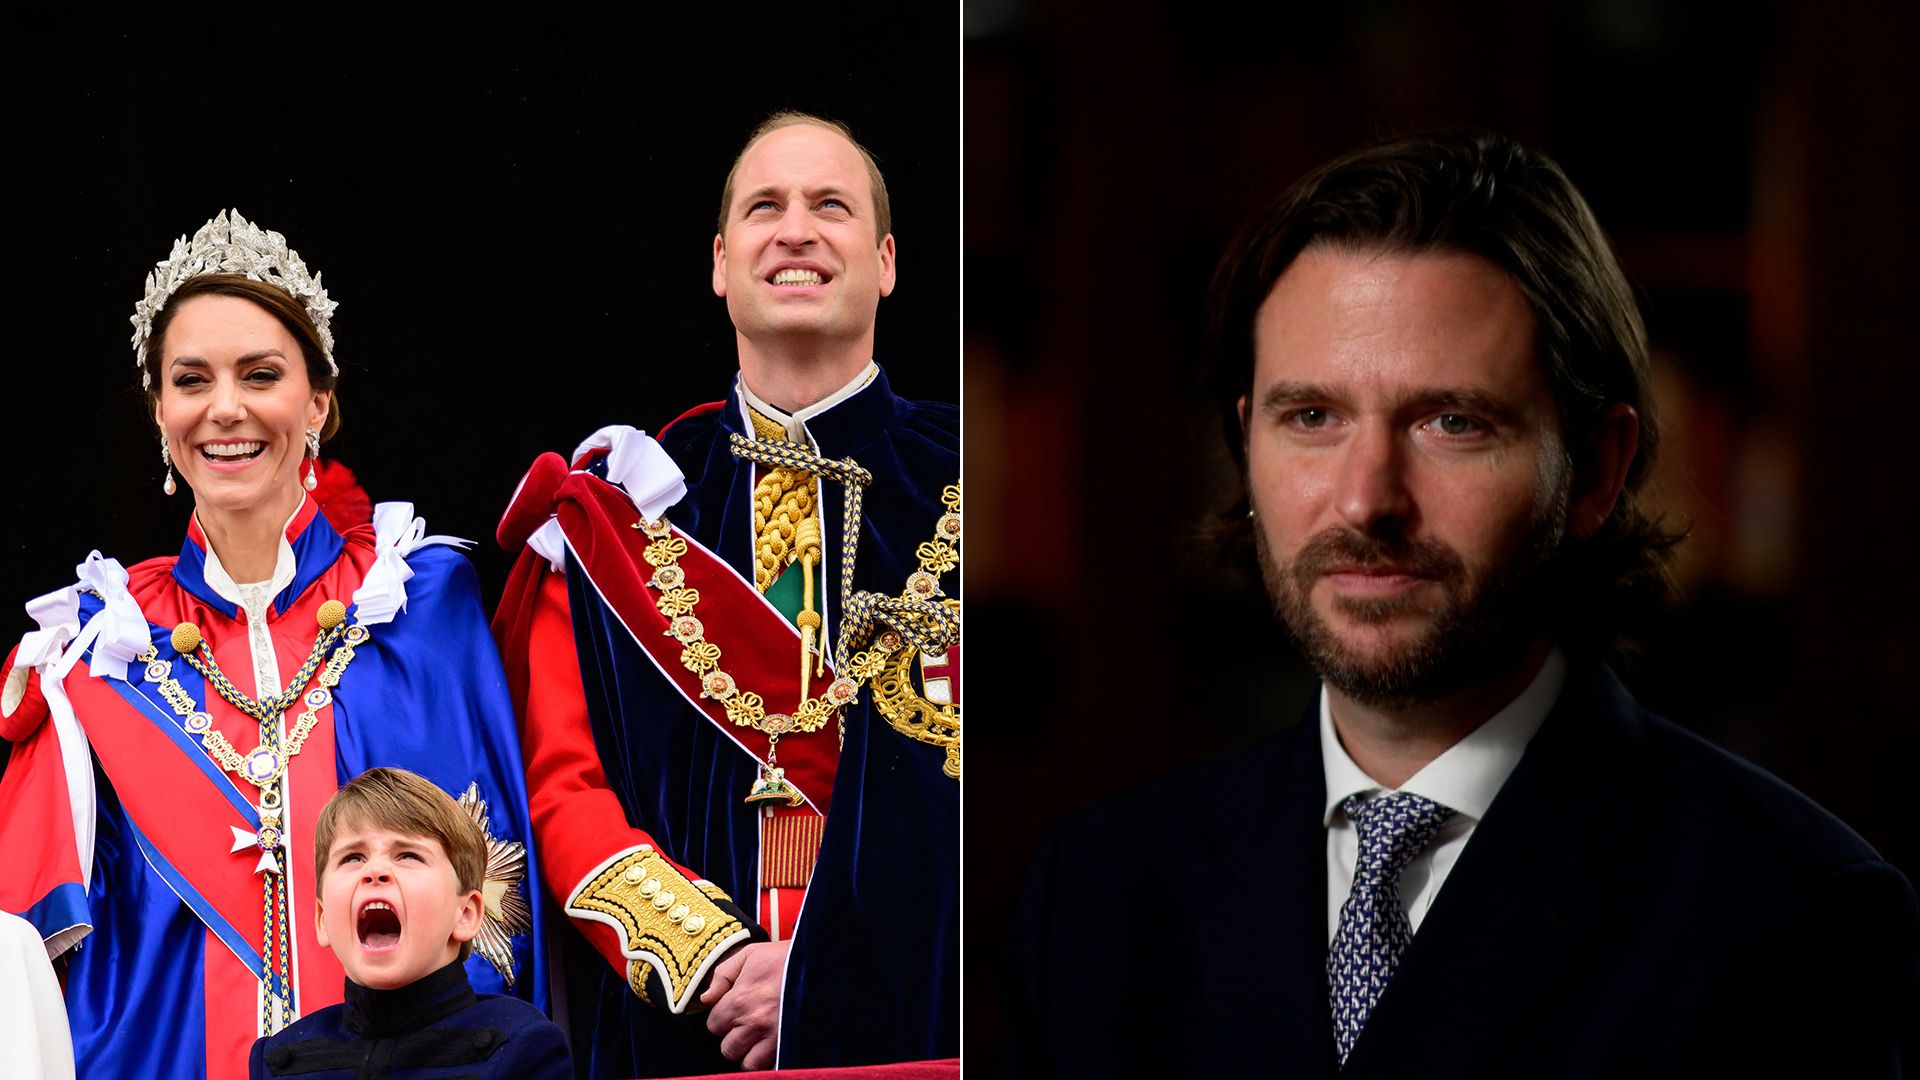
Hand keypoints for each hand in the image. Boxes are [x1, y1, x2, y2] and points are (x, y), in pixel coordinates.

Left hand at [701, 939, 788, 1069]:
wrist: (823, 960)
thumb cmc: (786, 957)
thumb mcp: (750, 955)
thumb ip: (722, 975)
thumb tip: (705, 999)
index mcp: (740, 1000)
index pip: (714, 1026)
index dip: (722, 1019)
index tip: (734, 1011)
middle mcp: (755, 1022)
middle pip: (728, 1049)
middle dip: (735, 1039)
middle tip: (747, 1026)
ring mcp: (775, 1036)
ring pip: (749, 1063)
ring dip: (752, 1053)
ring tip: (760, 1038)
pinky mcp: (792, 1043)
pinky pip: (773, 1066)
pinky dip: (771, 1060)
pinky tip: (774, 1045)